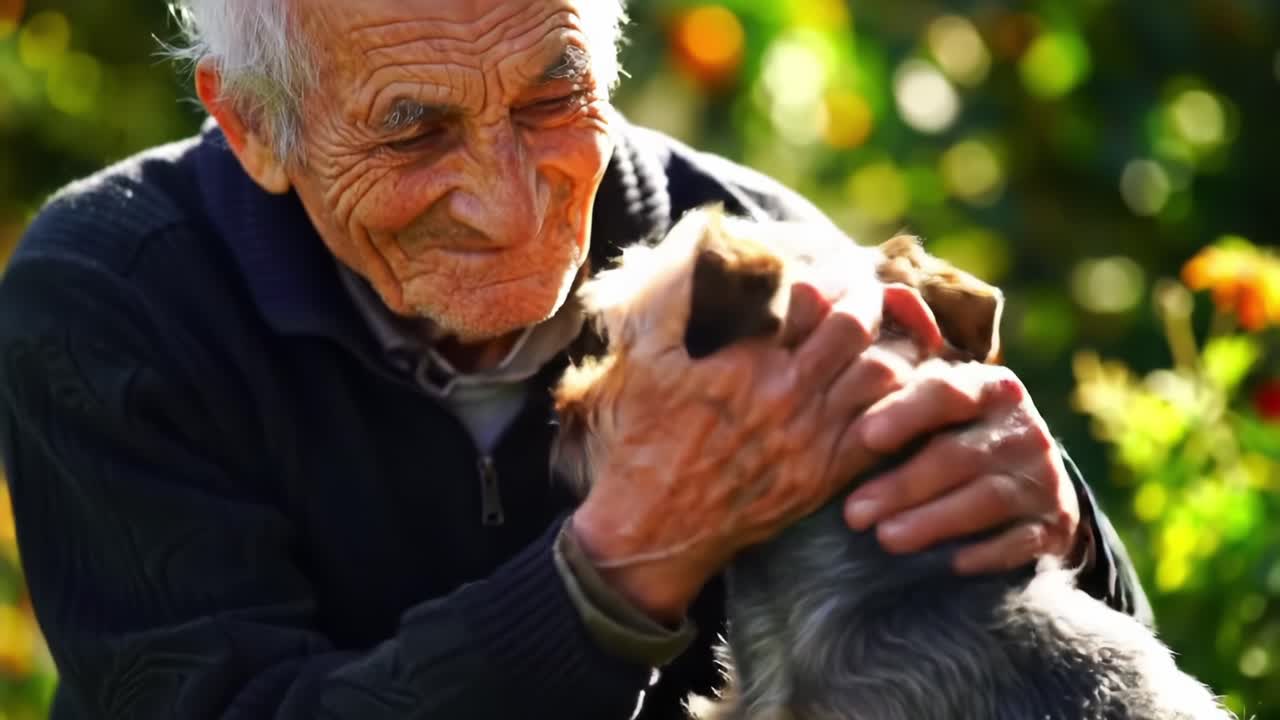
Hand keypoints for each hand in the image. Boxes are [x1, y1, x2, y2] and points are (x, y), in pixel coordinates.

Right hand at [571, 281, 940, 622]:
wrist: (651, 526)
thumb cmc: (644, 438)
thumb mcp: (645, 358)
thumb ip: (675, 298)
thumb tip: (701, 240)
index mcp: (745, 359)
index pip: (814, 294)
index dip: (830, 274)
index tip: (830, 271)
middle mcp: (784, 394)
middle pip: (857, 326)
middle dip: (869, 301)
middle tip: (865, 296)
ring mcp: (809, 438)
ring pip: (882, 376)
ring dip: (889, 348)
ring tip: (882, 338)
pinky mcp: (822, 478)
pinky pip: (883, 432)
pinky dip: (897, 405)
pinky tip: (889, 392)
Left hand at [841, 361, 1080, 574]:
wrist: (1027, 482)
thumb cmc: (954, 435)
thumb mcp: (934, 405)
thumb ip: (894, 389)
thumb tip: (846, 376)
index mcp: (989, 387)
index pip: (945, 391)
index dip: (904, 413)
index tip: (864, 437)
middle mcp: (1023, 428)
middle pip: (957, 455)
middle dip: (901, 486)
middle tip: (853, 513)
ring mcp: (1043, 477)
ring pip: (985, 499)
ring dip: (932, 522)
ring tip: (886, 538)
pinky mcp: (1053, 524)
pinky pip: (1018, 541)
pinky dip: (985, 553)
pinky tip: (950, 562)